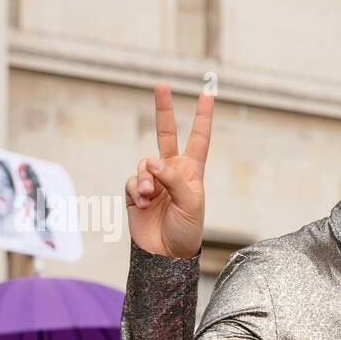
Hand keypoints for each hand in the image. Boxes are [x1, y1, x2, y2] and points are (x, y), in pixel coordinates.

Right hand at [124, 83, 212, 257]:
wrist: (166, 255)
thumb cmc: (186, 230)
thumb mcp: (190, 203)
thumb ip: (173, 179)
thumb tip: (152, 161)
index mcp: (192, 172)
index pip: (199, 139)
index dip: (202, 117)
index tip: (207, 94)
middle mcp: (172, 171)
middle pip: (165, 134)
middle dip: (163, 110)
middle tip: (161, 85)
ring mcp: (153, 180)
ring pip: (144, 163)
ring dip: (146, 179)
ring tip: (151, 197)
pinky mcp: (136, 192)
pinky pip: (133, 181)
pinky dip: (137, 191)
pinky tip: (144, 205)